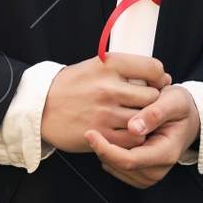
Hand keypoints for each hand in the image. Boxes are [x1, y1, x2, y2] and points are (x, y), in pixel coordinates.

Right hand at [41, 52, 169, 152]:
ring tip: (138, 118)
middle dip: (154, 101)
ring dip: (145, 120)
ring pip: (144, 119)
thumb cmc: (70, 86)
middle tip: (147, 103)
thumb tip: (161, 77)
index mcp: (108, 64)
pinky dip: (135, 136)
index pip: (152, 68)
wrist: (40, 108)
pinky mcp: (102, 134)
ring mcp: (105, 112)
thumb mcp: (95, 66)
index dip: (160, 77)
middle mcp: (108, 87)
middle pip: (152, 96)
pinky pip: (132, 138)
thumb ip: (124, 70)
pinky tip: (128, 131)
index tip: (158, 82)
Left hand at [86, 84, 198, 187]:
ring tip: (108, 127)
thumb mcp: (174, 100)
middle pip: (118, 166)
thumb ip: (156, 112)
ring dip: (105, 150)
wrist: (187, 118)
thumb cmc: (180, 106)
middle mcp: (158, 170)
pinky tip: (111, 136)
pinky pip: (115, 167)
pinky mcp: (140, 174)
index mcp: (166, 153)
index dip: (106, 149)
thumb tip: (133, 127)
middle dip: (102, 148)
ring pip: (114, 168)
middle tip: (92, 125)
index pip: (129, 160)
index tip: (90, 133)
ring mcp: (149, 175)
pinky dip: (109, 153)